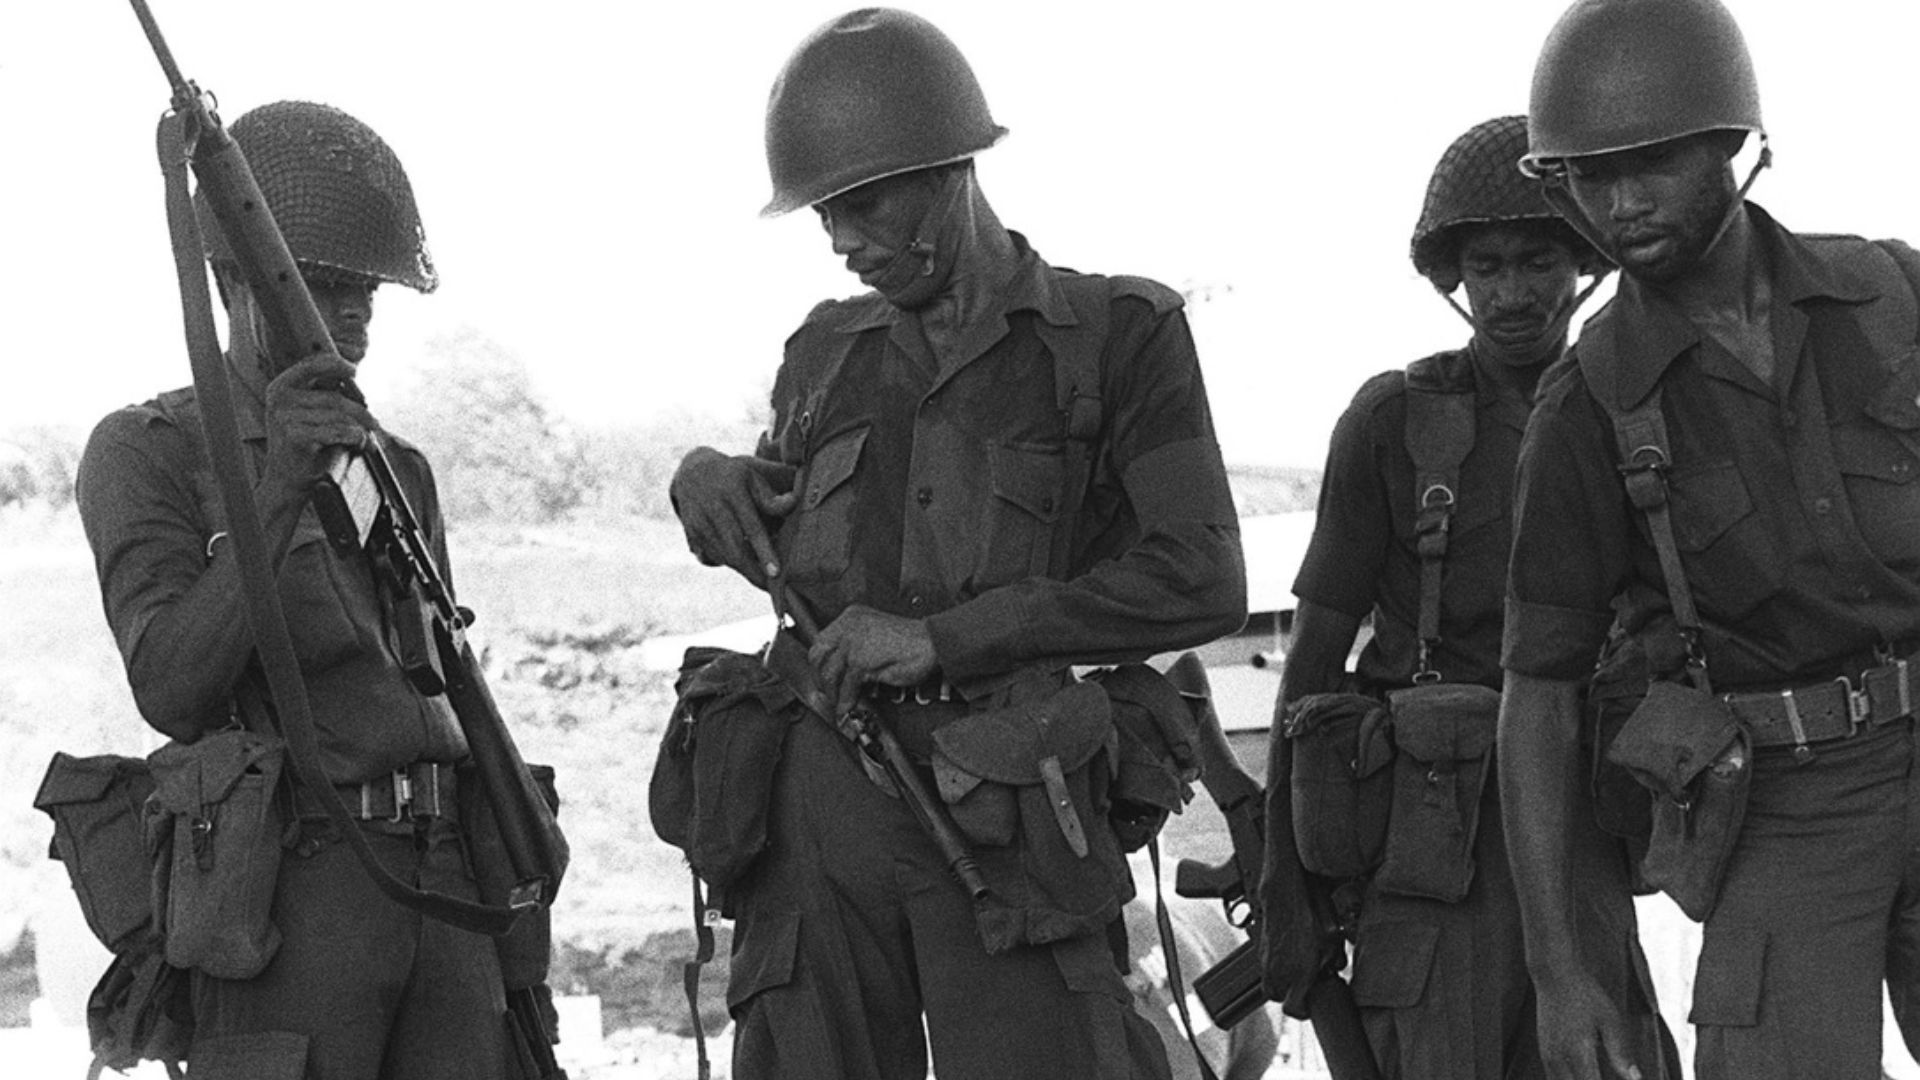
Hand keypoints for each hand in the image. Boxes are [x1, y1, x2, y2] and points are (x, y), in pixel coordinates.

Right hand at [260, 356, 375, 492]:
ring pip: (340, 416)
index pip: (311, 364)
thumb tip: (353, 373)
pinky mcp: (295, 435)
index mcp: (282, 387)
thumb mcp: (314, 413)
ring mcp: (285, 416)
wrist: (288, 480)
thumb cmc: (308, 445)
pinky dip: (356, 438)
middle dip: (361, 412)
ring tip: (368, 441)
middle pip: (334, 397)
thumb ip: (327, 392)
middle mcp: (280, 398)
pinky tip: (361, 446)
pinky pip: (339, 431)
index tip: (354, 371)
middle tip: (375, 424)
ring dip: (362, 429)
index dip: (336, 364)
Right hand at [670, 447, 796, 588]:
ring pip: (725, 557)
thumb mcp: (753, 477)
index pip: (752, 527)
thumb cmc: (734, 476)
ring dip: (745, 570)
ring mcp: (700, 523)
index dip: (764, 552)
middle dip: (755, 573)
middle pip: (735, 550)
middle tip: (773, 590)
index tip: (776, 573)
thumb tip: (795, 503)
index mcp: (733, 492)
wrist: (692, 472)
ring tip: (764, 580)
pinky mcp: (692, 533)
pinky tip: (746, 566)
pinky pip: (714, 556)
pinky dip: (732, 563)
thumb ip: (772, 497)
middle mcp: (713, 509)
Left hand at [809, 604, 937, 714]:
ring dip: (834, 693)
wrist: (932, 642)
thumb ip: (856, 646)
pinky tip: (849, 707)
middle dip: (820, 678)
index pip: (821, 639)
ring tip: (839, 703)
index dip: (819, 662)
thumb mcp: (876, 635)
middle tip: (827, 692)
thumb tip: (841, 669)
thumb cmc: (910, 641)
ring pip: (830, 673)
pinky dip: (847, 700)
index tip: (822, 675)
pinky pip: (847, 686)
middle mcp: (849, 626)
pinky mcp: (862, 660)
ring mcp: (854, 643)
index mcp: (852, 616)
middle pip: (818, 655)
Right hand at [1535, 976, 1646, 1079]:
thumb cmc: (1586, 995)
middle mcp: (1559, 1060)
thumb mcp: (1611, 1020)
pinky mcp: (1545, 1054)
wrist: (1554, 975)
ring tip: (1595, 1075)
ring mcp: (1549, 1058)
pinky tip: (1583, 1076)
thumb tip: (1636, 1079)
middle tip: (1603, 1075)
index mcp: (1578, 1054)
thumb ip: (1620, 1053)